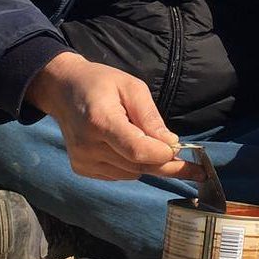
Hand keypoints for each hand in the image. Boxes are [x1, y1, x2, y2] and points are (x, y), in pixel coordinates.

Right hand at [26, 52, 202, 182]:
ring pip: (131, 174)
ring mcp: (83, 161)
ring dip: (149, 164)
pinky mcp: (82, 169)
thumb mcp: (132, 88)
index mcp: (100, 121)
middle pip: (138, 166)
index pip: (137, 150)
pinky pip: (119, 175)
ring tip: (154, 145)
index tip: (183, 152)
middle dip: (167, 165)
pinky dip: (132, 166)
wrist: (63, 90)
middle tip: (196, 169)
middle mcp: (88, 146)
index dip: (163, 155)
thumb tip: (171, 144)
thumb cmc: (101, 83)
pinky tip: (130, 148)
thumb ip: (150, 117)